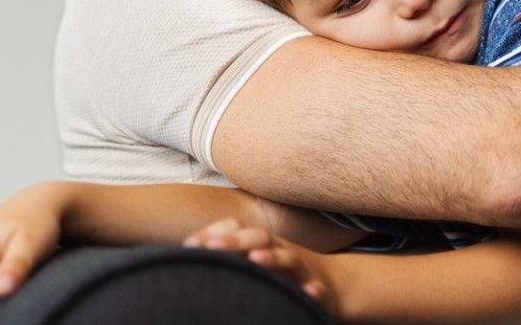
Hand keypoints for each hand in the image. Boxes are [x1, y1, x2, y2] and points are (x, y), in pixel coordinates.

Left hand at [183, 218, 331, 304]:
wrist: (335, 284)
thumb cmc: (283, 275)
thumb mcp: (255, 262)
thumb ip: (229, 256)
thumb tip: (185, 256)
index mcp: (261, 244)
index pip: (236, 230)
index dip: (214, 234)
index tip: (189, 244)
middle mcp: (280, 252)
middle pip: (259, 238)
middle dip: (236, 241)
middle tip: (212, 246)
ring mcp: (301, 269)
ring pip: (289, 259)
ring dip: (273, 258)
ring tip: (257, 258)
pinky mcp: (318, 290)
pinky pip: (318, 290)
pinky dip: (314, 290)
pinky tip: (310, 292)